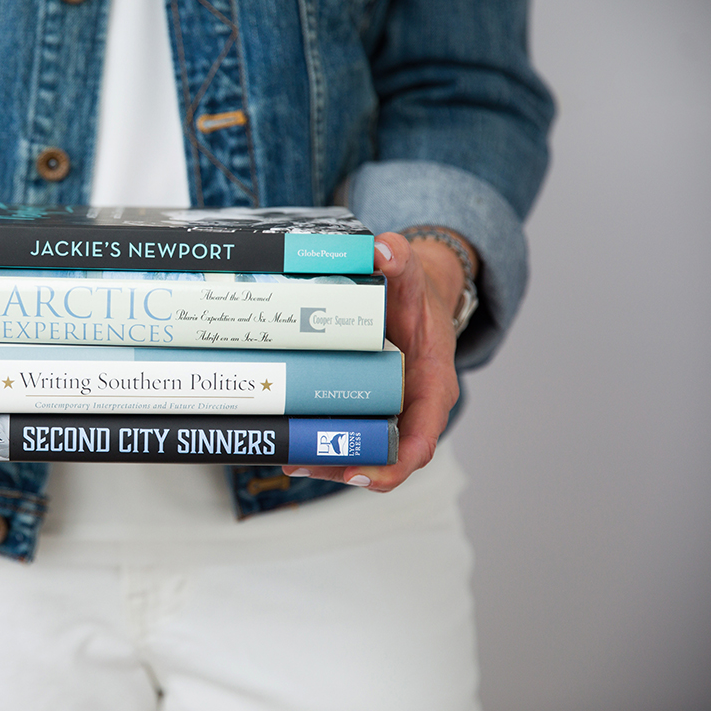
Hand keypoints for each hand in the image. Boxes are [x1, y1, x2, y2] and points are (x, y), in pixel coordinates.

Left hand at [283, 232, 468, 490]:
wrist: (416, 298)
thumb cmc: (416, 294)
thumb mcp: (412, 275)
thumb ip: (401, 260)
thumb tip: (384, 248)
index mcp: (434, 386)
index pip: (421, 440)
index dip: (392, 465)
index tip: (357, 473)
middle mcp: (415, 408)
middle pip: (386, 456)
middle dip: (345, 467)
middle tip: (302, 464)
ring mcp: (392, 412)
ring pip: (364, 451)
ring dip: (327, 463)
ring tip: (288, 460)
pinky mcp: (370, 409)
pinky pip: (350, 434)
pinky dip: (323, 443)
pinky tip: (290, 443)